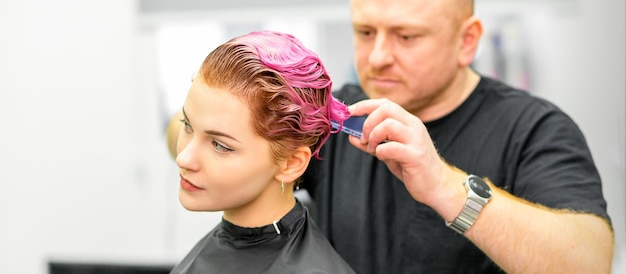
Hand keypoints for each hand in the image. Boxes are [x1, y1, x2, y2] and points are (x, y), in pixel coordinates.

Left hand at [347, 98, 465, 212]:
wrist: (435, 185)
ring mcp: (416, 139)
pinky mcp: (415, 155)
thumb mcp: (389, 152)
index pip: (385, 103)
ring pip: (388, 124)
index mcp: (408, 122)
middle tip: (364, 138)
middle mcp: (413, 126)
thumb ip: (372, 142)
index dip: (364, 105)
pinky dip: (381, 151)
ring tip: (373, 149)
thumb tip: (352, 136)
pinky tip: (383, 157)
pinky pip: (391, 147)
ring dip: (373, 136)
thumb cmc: (412, 167)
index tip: (349, 113)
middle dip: (367, 122)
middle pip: (386, 108)